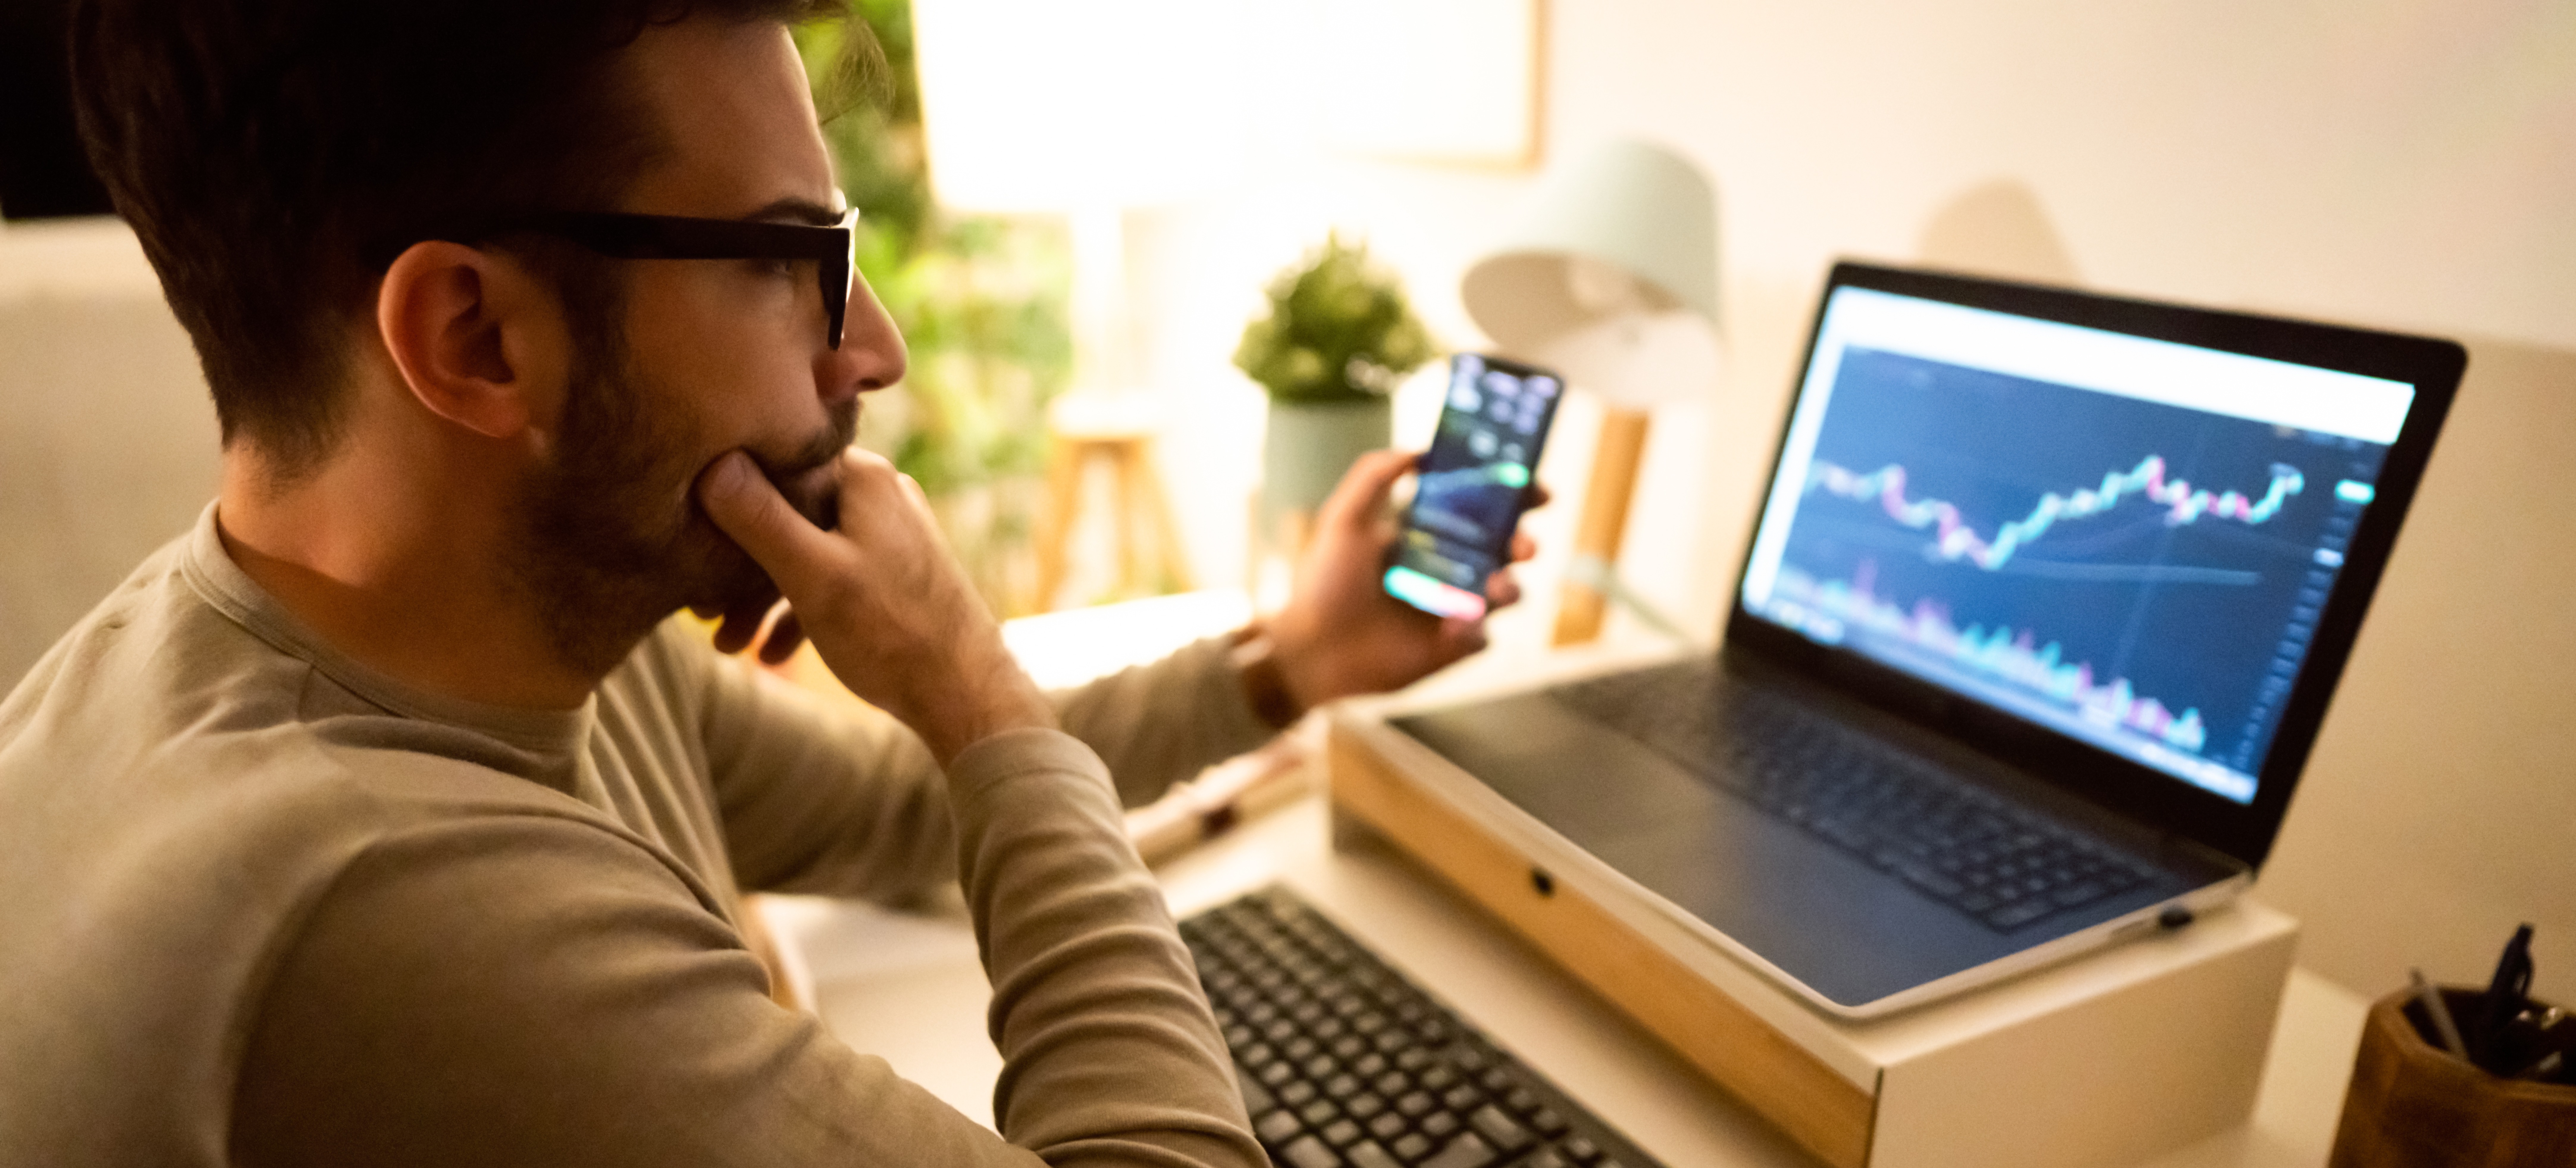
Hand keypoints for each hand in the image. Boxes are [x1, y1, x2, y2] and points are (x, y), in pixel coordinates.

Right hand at [695, 448, 1053, 764]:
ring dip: (764, 597)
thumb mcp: (813, 575)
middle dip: (739, 567)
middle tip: (701, 614)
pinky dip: (800, 610)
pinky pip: (833, 577)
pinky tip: (772, 654)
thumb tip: (712, 463)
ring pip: (806, 551)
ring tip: (729, 645)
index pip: (776, 463)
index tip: (691, 546)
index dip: (726, 502)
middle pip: (787, 513)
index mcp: (862, 477)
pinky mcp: (894, 570)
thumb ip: (761, 519)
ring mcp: (890, 532)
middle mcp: (880, 493)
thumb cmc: (891, 633)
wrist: (967, 692)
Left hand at [1264, 450, 1541, 710]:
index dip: (1516, 498)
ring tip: (1496, 589)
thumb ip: (1373, 476)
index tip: (1535, 490)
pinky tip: (1451, 630)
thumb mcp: (1343, 520)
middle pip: (1505, 550)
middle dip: (1524, 544)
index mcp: (1431, 533)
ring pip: (1505, 593)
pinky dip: (1476, 631)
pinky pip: (1483, 637)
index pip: (1483, 509)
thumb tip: (1418, 450)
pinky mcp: (1452, 647)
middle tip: (1524, 546)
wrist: (1311, 648)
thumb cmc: (1323, 582)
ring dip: (1511, 588)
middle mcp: (1449, 567)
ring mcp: (1454, 607)